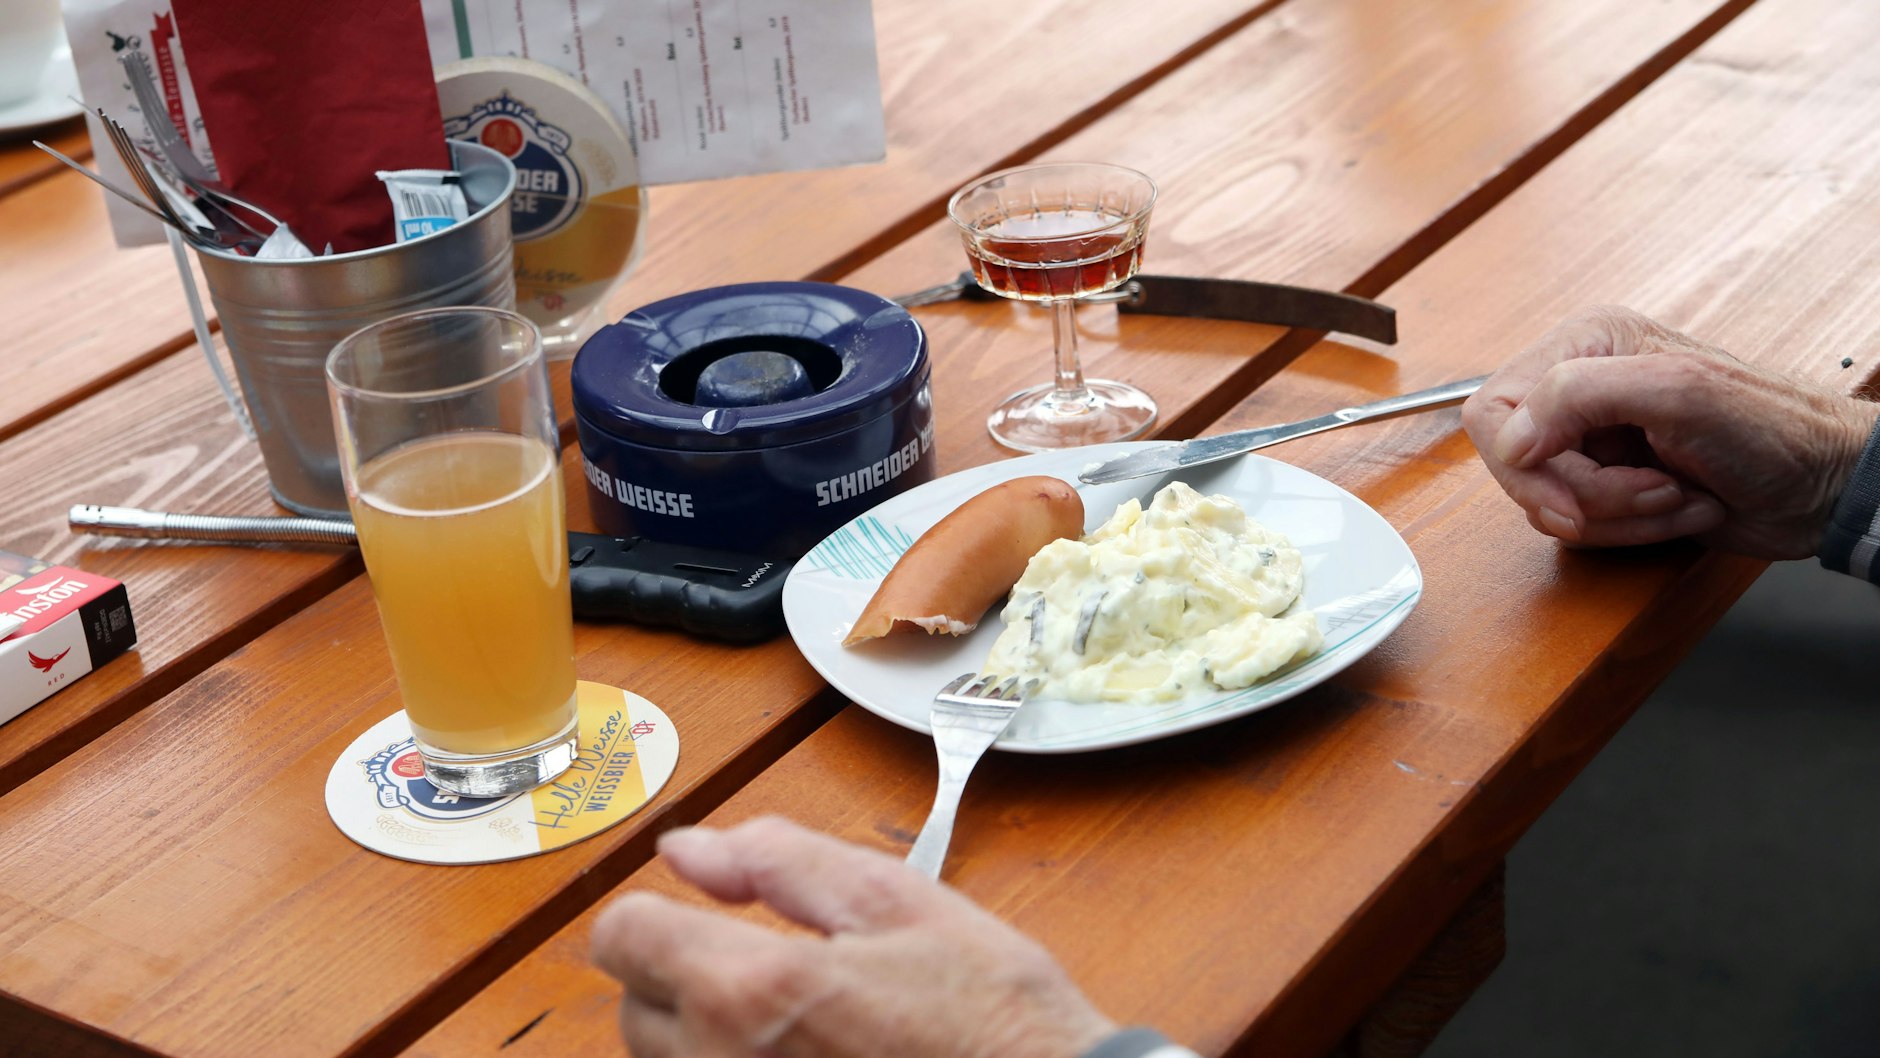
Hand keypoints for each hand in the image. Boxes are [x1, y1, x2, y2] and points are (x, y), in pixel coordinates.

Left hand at [591, 817, 1115, 1057]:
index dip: (660, 913)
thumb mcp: (899, 903)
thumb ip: (781, 860)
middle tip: (774, 972)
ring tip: (799, 1027)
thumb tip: (688, 849)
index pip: (621, 936)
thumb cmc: (991, 1016)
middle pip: (634, 1008)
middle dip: (683, 976)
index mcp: (751, 989)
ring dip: (705, 1038)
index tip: (706, 916)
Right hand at [1461, 306, 1878, 557]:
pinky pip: (1577, 524)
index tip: (1573, 492)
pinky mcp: (1605, 483)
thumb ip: (1580, 395)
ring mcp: (1590, 438)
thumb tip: (1507, 440)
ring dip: (1617, 515)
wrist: (1823, 484)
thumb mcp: (1677, 392)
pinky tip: (1679, 507)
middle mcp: (1578, 388)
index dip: (1525, 463)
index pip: (1494, 411)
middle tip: (1650, 491)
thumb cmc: (1774, 429)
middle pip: (1515, 463)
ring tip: (1676, 495)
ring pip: (1545, 501)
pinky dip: (1629, 530)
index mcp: (1585, 345)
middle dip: (1584, 494)